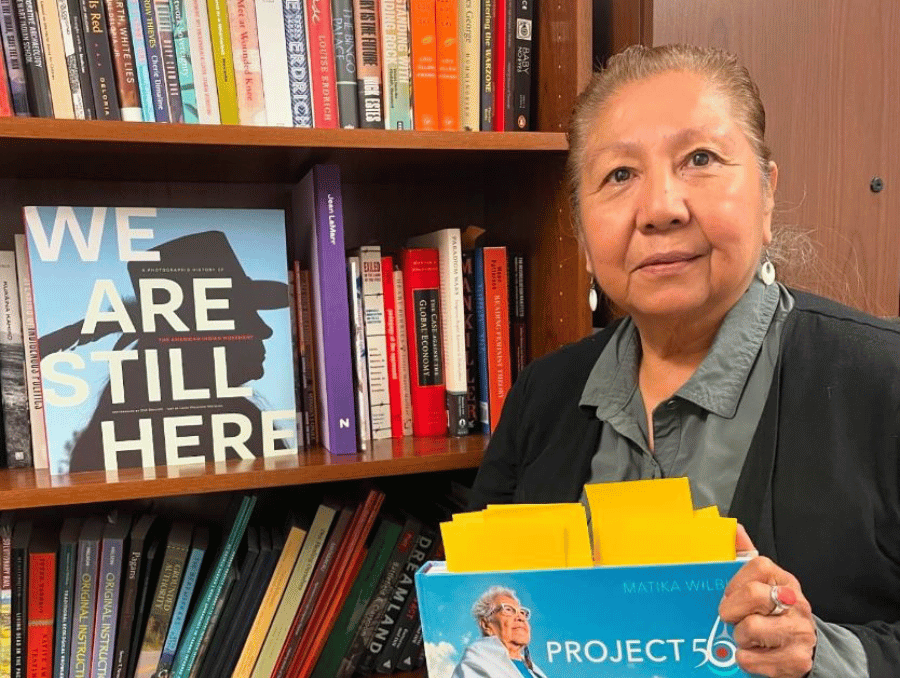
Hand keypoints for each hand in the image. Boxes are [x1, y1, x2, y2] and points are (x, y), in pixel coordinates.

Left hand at [718, 525, 816, 677]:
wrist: (802, 647)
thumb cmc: (773, 612)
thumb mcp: (761, 582)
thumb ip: (745, 555)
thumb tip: (733, 527)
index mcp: (783, 579)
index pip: (756, 566)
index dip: (734, 583)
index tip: (729, 596)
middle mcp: (795, 603)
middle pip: (753, 595)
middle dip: (733, 611)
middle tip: (731, 619)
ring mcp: (799, 631)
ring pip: (751, 629)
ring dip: (740, 638)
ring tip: (746, 638)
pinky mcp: (797, 660)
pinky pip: (753, 660)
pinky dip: (746, 660)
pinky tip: (754, 654)